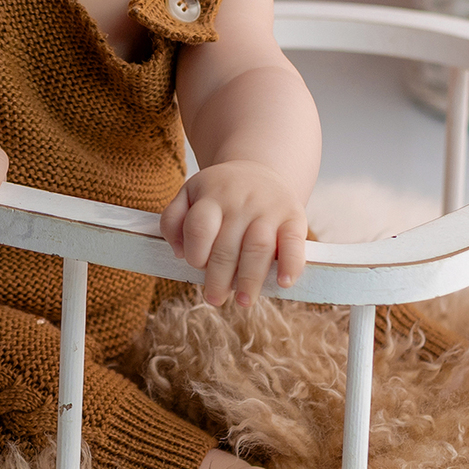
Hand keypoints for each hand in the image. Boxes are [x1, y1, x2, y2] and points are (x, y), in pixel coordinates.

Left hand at [160, 162, 306, 307]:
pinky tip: (283, 282)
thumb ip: (173, 220)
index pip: (199, 228)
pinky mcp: (294, 216)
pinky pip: (294, 243)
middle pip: (227, 246)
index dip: (195, 254)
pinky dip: (291, 265)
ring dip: (250, 280)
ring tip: (244, 301)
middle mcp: (241, 200)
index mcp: (212, 194)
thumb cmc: (219, 193)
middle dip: (219, 279)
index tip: (197, 267)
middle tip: (215, 298)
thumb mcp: (189, 194)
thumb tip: (179, 252)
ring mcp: (269, 208)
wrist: (259, 168)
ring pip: (258, 248)